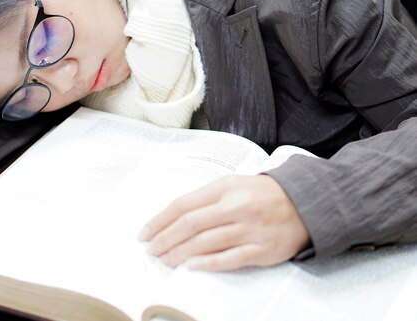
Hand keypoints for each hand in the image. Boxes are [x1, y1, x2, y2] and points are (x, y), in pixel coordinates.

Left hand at [137, 174, 310, 271]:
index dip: (160, 220)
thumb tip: (175, 218)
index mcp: (225, 188)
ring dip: (179, 253)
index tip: (145, 232)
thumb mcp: (234, 184)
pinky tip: (191, 266)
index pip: (183, 205)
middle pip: (190, 225)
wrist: (306, 204)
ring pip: (205, 243)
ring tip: (165, 259)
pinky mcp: (261, 250)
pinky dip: (207, 263)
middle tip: (151, 249)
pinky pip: (228, 258)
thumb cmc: (265, 194)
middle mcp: (236, 207)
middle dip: (164, 239)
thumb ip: (206, 198)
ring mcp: (249, 229)